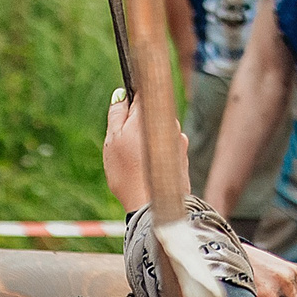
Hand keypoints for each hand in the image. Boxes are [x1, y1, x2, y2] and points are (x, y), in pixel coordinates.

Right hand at [103, 90, 188, 214]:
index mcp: (150, 113)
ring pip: (158, 132)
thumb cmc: (126, 173)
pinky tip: (148, 170)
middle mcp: (169, 122)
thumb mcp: (112, 140)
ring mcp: (179, 139)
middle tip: (125, 145)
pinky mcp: (183, 156)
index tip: (122, 112)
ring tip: (137, 162)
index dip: (130, 100)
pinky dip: (157, 155)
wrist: (151, 205)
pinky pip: (166, 148)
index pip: (141, 92)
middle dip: (137, 124)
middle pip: (150, 114)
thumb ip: (116, 113)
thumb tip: (121, 94)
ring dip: (148, 141)